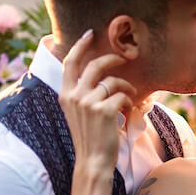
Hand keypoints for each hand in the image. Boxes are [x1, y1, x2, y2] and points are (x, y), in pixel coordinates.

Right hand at [59, 29, 136, 171]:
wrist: (92, 161)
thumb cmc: (90, 138)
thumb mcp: (78, 113)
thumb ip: (82, 94)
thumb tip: (98, 78)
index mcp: (65, 95)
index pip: (70, 63)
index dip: (80, 46)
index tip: (90, 34)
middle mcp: (74, 96)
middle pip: (94, 65)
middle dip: (112, 59)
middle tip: (124, 58)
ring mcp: (88, 103)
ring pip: (112, 81)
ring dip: (126, 85)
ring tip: (130, 95)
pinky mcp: (104, 110)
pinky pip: (122, 95)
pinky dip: (129, 101)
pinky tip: (128, 109)